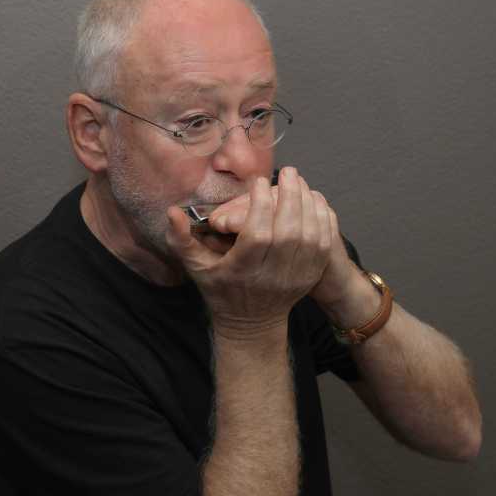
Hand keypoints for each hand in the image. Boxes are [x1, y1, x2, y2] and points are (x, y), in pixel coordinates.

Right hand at [165, 167, 332, 339]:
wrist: (251, 323)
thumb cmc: (220, 289)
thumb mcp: (196, 266)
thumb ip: (181, 239)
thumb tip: (172, 211)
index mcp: (241, 271)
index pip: (257, 234)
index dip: (260, 204)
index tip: (259, 181)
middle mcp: (270, 275)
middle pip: (288, 232)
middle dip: (290, 197)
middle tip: (288, 172)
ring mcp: (294, 278)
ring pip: (309, 236)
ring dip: (308, 205)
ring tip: (301, 182)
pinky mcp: (310, 276)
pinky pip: (324, 244)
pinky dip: (323, 219)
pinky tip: (315, 201)